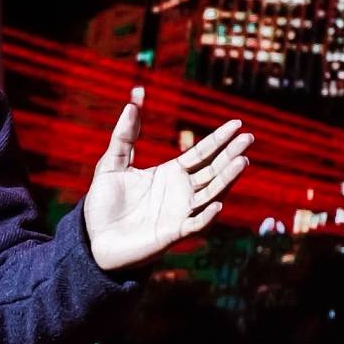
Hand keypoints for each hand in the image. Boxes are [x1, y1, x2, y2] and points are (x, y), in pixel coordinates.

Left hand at [83, 86, 252, 271]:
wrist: (94, 239)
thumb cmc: (105, 204)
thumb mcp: (111, 164)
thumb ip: (124, 137)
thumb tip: (132, 104)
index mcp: (171, 174)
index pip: (201, 154)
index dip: (218, 139)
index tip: (237, 124)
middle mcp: (182, 192)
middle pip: (213, 171)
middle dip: (231, 155)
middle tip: (249, 138)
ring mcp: (180, 213)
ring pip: (211, 194)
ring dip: (227, 180)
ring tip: (243, 161)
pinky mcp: (173, 233)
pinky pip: (195, 224)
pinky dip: (207, 216)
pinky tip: (218, 204)